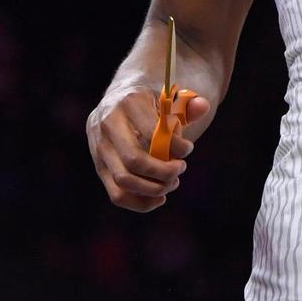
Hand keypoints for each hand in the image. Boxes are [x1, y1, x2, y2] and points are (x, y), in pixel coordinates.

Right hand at [87, 85, 210, 212]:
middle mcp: (108, 124)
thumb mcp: (167, 97)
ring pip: (123, 181)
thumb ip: (188, 104)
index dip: (174, 146)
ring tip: (172, 184)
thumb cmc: (149, 103)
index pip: (151, 132)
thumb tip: (203, 107)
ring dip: (152, 190)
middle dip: (163, 172)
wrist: (116, 102)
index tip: (188, 149)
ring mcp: (99, 147)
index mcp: (128, 102)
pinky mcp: (98, 166)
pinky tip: (159, 198)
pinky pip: (116, 194)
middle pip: (134, 160)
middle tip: (180, 170)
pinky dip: (139, 202)